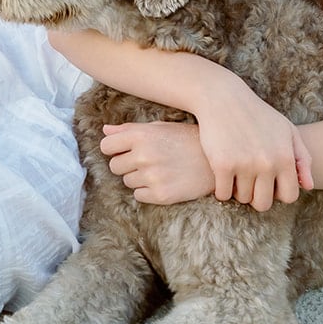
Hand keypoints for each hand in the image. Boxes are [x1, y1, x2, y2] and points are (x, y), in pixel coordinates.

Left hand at [100, 121, 214, 205]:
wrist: (217, 160)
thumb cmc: (187, 140)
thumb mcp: (160, 127)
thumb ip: (130, 129)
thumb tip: (105, 130)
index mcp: (141, 135)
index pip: (106, 146)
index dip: (114, 149)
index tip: (125, 150)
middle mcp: (144, 155)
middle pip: (115, 166)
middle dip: (127, 165)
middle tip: (148, 161)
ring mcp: (152, 176)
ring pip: (127, 182)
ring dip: (139, 178)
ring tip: (160, 170)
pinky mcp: (161, 194)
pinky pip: (139, 196)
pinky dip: (148, 191)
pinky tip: (164, 181)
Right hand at [190, 87, 314, 211]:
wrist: (224, 97)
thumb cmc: (258, 115)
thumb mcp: (287, 131)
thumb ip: (302, 159)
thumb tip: (308, 186)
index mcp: (286, 157)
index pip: (289, 196)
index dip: (278, 193)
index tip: (269, 183)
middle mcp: (268, 163)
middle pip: (263, 203)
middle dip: (256, 196)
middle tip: (250, 182)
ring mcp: (244, 165)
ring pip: (242, 198)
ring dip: (238, 190)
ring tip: (236, 173)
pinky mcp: (222, 164)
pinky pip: (223, 194)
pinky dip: (221, 189)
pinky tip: (222, 175)